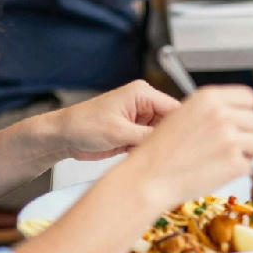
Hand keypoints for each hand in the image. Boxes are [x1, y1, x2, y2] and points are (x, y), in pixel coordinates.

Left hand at [48, 80, 179, 161]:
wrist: (62, 136)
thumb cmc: (83, 125)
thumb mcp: (118, 132)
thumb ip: (147, 135)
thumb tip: (170, 141)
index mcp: (142, 94)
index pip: (174, 108)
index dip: (183, 125)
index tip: (189, 143)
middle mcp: (144, 104)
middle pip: (170, 121)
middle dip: (169, 137)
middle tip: (173, 155)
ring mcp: (139, 118)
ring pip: (161, 133)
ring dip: (158, 145)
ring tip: (157, 158)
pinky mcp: (134, 132)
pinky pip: (150, 141)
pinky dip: (148, 150)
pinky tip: (145, 158)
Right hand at [120, 85, 252, 207]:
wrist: (148, 178)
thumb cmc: (159, 151)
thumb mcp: (182, 114)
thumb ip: (211, 109)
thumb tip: (234, 112)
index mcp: (209, 98)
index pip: (249, 98)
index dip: (244, 112)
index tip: (239, 122)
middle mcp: (222, 115)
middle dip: (246, 134)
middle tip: (229, 146)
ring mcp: (230, 139)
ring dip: (246, 153)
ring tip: (222, 160)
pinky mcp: (234, 164)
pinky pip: (249, 166)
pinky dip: (237, 172)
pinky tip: (217, 172)